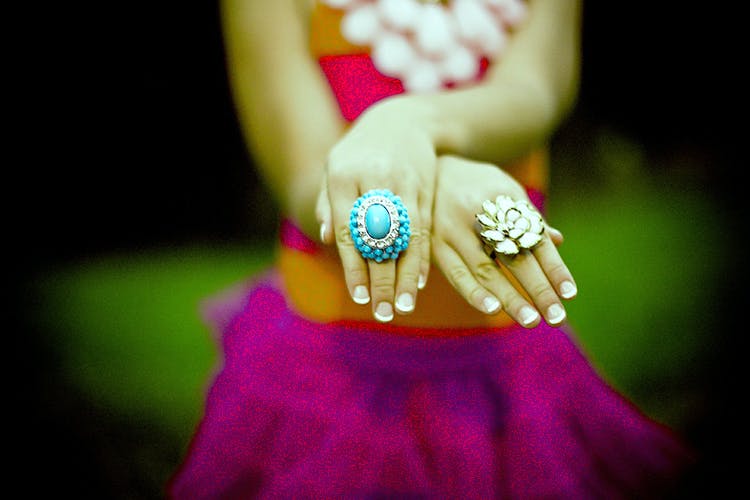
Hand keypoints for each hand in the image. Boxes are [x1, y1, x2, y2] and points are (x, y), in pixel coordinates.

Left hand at [316, 99, 435, 321]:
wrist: (399, 121)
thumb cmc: (358, 153)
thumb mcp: (334, 170)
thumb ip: (328, 203)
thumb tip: (328, 237)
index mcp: (343, 176)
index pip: (349, 230)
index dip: (355, 266)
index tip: (360, 296)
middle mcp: (373, 179)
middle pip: (378, 239)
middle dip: (381, 279)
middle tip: (383, 311)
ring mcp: (402, 182)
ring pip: (405, 237)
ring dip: (406, 274)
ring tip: (404, 305)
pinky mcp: (424, 186)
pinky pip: (423, 226)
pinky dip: (421, 255)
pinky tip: (419, 280)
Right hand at [431, 155, 574, 327]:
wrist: (427, 170)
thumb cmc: (475, 185)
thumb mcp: (504, 190)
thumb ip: (526, 217)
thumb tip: (558, 241)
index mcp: (503, 198)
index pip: (535, 238)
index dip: (554, 267)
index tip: (570, 293)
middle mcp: (480, 213)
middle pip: (514, 256)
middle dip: (537, 288)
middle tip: (556, 316)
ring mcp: (454, 229)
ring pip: (485, 269)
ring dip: (509, 298)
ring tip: (530, 319)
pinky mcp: (433, 244)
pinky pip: (456, 273)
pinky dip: (474, 293)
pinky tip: (491, 309)